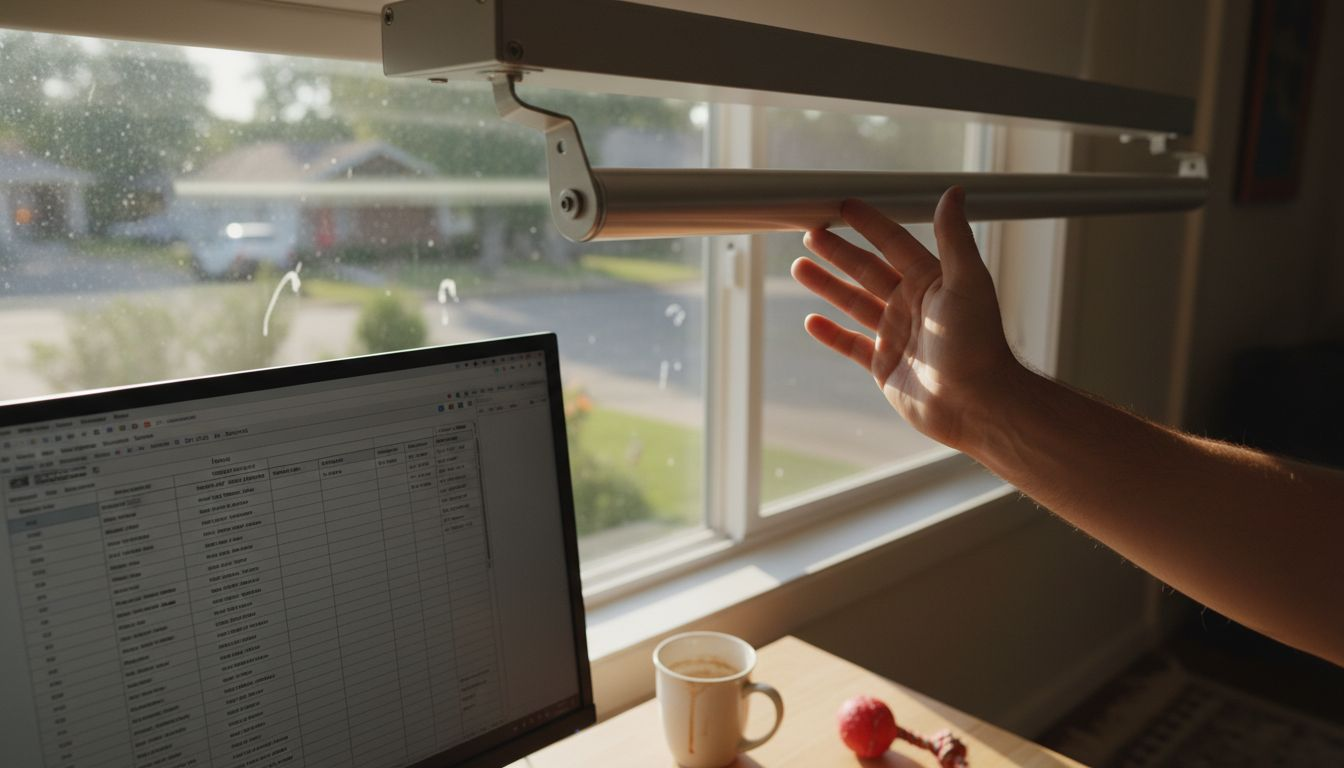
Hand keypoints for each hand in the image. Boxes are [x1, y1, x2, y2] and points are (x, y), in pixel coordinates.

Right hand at [791, 187, 1024, 450]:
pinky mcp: (884, 366)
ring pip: (854, 303)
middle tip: (811, 232)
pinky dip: (831, 334)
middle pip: (866, 269)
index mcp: (930, 281)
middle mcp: (911, 305)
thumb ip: (954, 236)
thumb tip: (955, 191)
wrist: (977, 403)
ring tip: (800, 267)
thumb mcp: (967, 281)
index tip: (844, 205)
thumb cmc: (978, 343)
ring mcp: (896, 335)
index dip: (869, 224)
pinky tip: (812, 321)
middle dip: (839, 251)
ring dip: (827, 285)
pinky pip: (852, 345)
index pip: (893, 244)